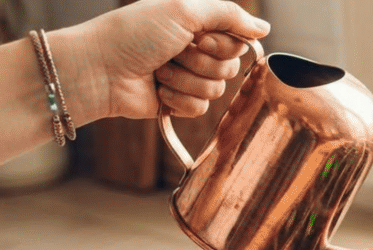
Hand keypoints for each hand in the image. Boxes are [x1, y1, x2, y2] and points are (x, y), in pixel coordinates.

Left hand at [85, 0, 269, 118]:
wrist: (100, 70)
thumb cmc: (134, 34)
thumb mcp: (183, 10)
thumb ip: (229, 15)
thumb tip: (265, 29)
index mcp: (198, 25)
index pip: (238, 41)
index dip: (223, 44)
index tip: (199, 37)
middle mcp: (196, 50)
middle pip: (231, 67)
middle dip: (202, 62)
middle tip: (174, 52)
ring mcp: (188, 78)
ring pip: (217, 90)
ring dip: (186, 80)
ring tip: (159, 71)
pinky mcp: (180, 103)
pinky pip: (202, 108)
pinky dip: (179, 99)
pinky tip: (158, 91)